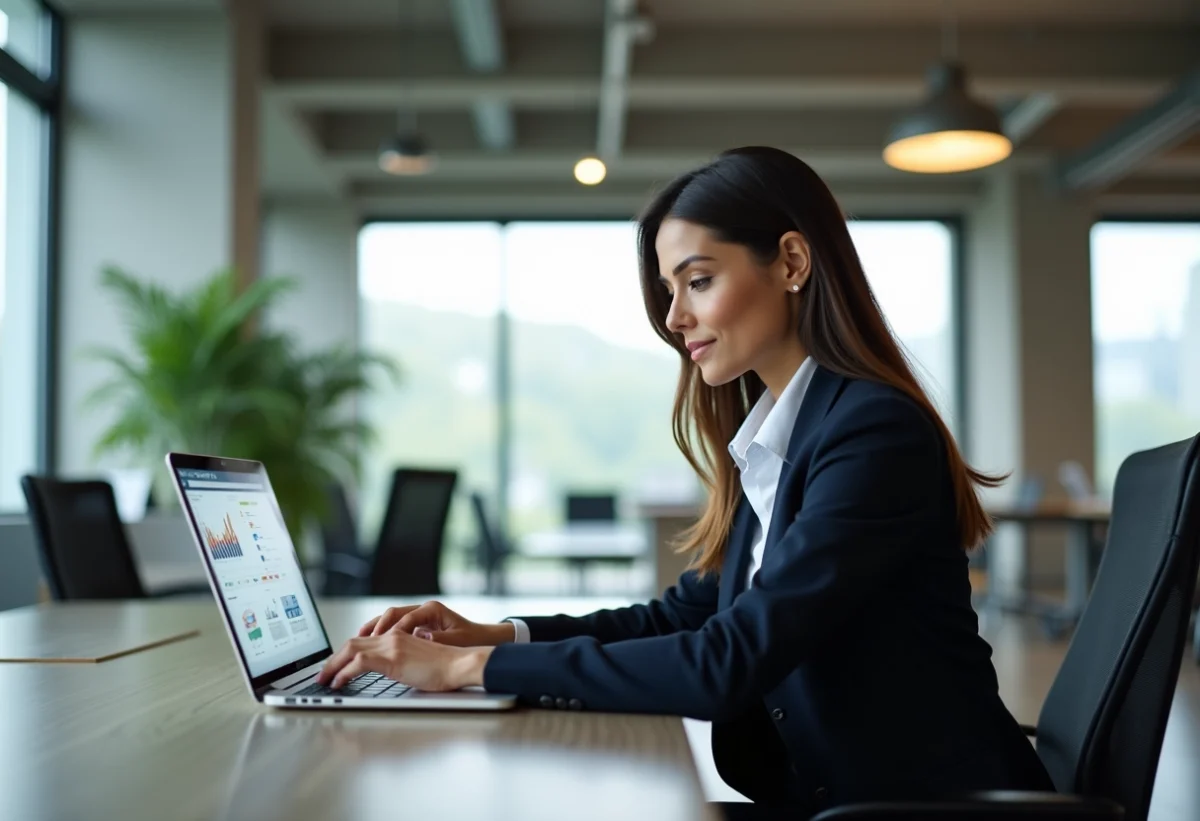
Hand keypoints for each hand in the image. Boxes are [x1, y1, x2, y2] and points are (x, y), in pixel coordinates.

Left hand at [316, 631, 494, 690]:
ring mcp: (391, 645)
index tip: (335, 667)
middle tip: (322, 675)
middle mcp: (392, 636)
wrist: (459, 665)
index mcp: (398, 636)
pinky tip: (338, 682)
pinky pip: (359, 662)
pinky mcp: (392, 658)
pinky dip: (343, 672)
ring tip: (324, 680)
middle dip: (333, 659)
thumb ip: (399, 663)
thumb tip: (384, 672)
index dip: (345, 654)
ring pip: (351, 649)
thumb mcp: (416, 663)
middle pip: (352, 642)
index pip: (363, 640)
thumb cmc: (444, 669)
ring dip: (333, 665)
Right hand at [357, 601, 513, 646]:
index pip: (406, 618)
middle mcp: (423, 609)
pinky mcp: (417, 625)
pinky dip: (381, 634)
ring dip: (374, 629)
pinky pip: (394, 626)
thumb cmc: (470, 640)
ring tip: (358, 641)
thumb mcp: (456, 640)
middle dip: (375, 627)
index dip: (391, 630)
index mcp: (432, 609)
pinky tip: (370, 644)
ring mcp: (419, 616)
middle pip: (392, 614)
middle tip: (360, 640)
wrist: (481, 640)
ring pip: (390, 619)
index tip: (379, 642)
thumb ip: (438, 638)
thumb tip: (421, 636)